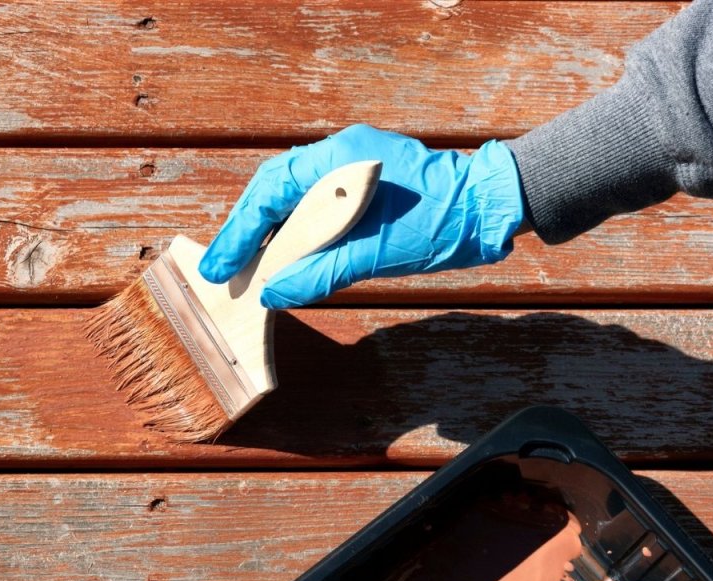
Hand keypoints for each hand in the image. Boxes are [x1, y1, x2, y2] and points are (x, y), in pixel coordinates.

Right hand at [198, 124, 526, 308]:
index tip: (219, 267)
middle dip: (243, 232)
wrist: (493, 208)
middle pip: (271, 190)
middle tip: (219, 271)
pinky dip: (290, 232)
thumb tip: (272, 294)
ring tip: (241, 268)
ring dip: (264, 233)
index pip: (270, 192)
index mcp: (339, 160)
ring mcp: (349, 168)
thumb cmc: (442, 225)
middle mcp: (338, 155)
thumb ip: (319, 273)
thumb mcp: (376, 256)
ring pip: (289, 198)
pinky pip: (312, 206)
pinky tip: (278, 257)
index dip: (239, 232)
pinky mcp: (359, 187)